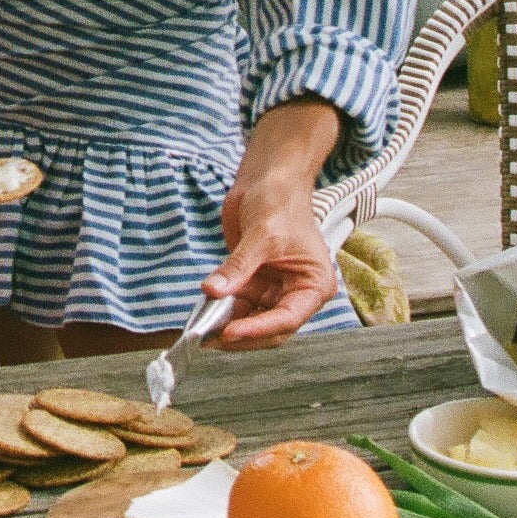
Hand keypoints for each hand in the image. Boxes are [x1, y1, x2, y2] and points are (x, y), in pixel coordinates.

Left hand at [202, 191, 337, 348]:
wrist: (268, 179)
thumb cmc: (281, 201)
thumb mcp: (262, 235)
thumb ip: (238, 266)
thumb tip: (214, 291)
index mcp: (314, 285)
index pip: (286, 319)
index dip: (258, 330)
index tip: (230, 332)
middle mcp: (296, 292)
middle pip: (270, 328)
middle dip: (241, 334)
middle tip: (211, 338)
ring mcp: (273, 288)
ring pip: (251, 320)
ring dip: (227, 324)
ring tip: (202, 329)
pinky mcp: (253, 282)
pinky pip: (237, 304)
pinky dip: (221, 310)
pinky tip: (204, 312)